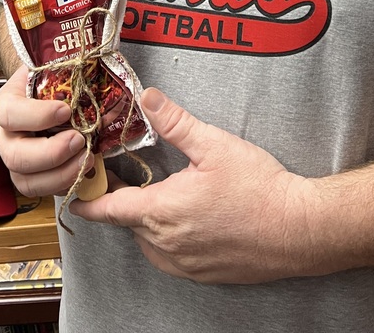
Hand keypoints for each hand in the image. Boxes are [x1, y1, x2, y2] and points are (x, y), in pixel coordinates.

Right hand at [0, 65, 87, 196]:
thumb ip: (64, 68)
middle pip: (15, 156)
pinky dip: (65, 184)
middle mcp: (6, 135)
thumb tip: (91, 66)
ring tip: (86, 159)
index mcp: (7, 103)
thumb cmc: (50, 80)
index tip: (65, 110)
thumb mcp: (50, 67)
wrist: (47, 91)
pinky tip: (82, 170)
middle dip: (51, 153)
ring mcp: (16, 158)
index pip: (10, 114)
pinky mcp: (31, 176)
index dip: (37, 116)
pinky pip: (43, 191)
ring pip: (25, 181)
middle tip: (79, 140)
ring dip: (60, 175)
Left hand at [69, 87, 317, 282]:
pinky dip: (167, 236)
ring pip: (148, 240)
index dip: (87, 199)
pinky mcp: (203, 273)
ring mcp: (185, 264)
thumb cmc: (260, 189)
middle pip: (127, 222)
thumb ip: (175, 122)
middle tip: (123, 174)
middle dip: (121, 200)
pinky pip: (170, 256)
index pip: (107, 210)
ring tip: (158, 191)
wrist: (300, 229)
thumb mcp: (214, 144)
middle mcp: (167, 244)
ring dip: (145, 219)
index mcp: (162, 211)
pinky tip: (185, 215)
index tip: (73, 190)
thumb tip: (147, 98)